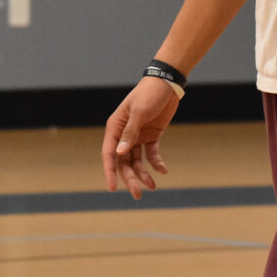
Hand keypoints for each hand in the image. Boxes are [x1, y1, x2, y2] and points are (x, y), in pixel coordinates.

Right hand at [101, 76, 178, 198]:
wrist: (167, 82)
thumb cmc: (149, 93)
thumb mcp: (140, 112)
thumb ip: (130, 132)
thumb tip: (120, 154)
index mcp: (115, 128)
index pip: (109, 154)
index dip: (109, 172)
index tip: (112, 189)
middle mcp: (124, 134)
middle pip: (123, 162)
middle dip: (130, 178)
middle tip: (138, 194)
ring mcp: (138, 136)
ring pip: (137, 161)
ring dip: (143, 174)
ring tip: (152, 186)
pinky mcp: (152, 136)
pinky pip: (151, 154)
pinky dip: (156, 163)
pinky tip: (163, 171)